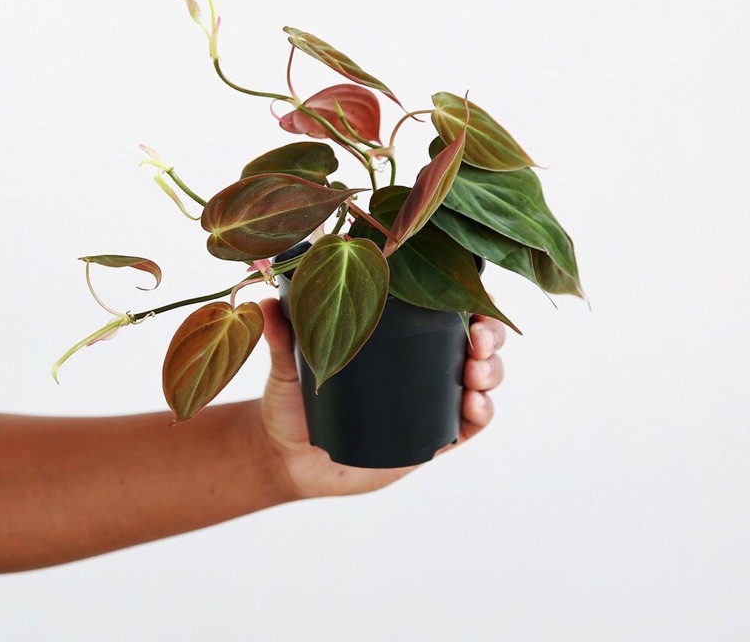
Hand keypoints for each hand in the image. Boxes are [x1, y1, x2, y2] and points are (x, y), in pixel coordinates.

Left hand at [258, 298, 505, 499]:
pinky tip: (475, 405)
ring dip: (491, 372)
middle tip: (480, 336)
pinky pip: (468, 425)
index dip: (469, 302)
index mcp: (398, 339)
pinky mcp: (430, 439)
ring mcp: (430, 402)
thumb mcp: (288, 366)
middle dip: (489, 336)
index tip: (476, 297)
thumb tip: (264, 301)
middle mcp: (422, 366)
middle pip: (475, 343)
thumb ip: (282, 337)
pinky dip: (482, 412)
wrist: (288, 458)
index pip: (444, 312)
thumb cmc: (291, 403)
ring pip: (481, 380)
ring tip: (475, 372)